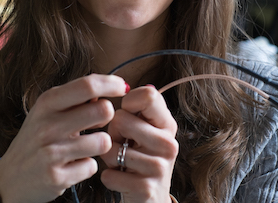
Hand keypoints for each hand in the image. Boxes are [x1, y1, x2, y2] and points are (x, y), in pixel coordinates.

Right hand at [0, 74, 127, 202]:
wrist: (10, 178)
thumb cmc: (37, 137)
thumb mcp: (49, 110)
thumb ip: (76, 97)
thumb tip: (110, 86)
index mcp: (47, 102)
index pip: (88, 85)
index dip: (111, 84)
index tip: (123, 86)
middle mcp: (48, 124)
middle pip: (103, 110)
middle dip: (108, 115)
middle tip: (97, 121)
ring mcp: (52, 152)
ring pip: (104, 141)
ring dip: (100, 144)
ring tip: (84, 146)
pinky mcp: (56, 177)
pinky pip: (92, 166)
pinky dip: (88, 165)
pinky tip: (73, 164)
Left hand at [101, 85, 178, 202]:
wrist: (151, 197)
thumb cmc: (142, 155)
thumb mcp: (145, 129)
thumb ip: (137, 108)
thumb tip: (125, 86)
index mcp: (167, 123)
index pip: (147, 95)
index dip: (128, 102)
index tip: (128, 113)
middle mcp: (168, 143)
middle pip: (121, 119)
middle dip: (114, 132)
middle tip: (123, 142)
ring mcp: (159, 167)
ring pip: (111, 149)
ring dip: (110, 156)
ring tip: (122, 160)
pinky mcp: (146, 189)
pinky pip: (109, 175)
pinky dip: (109, 177)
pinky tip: (120, 177)